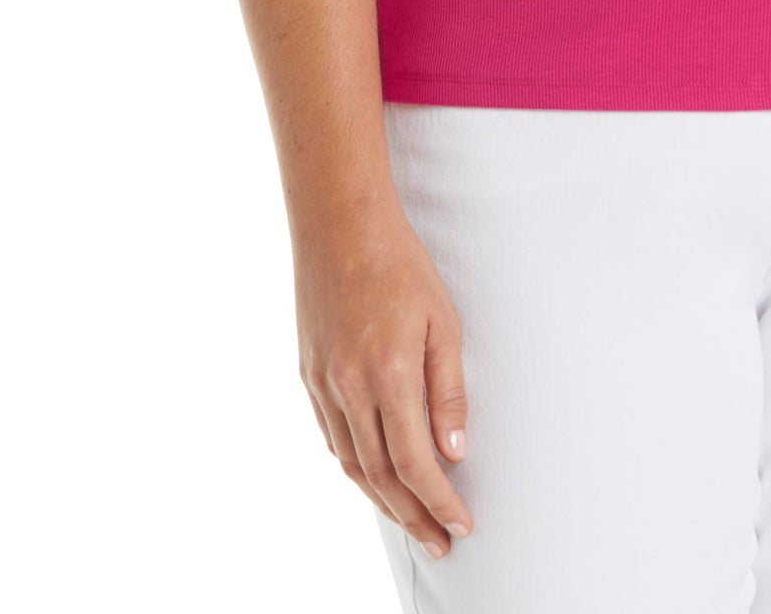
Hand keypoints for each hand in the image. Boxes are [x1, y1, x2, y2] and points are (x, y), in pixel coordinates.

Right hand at [294, 206, 473, 556]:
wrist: (341, 227)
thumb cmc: (402, 266)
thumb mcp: (444, 322)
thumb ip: (448, 390)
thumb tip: (454, 450)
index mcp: (390, 375)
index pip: (414, 463)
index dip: (439, 500)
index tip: (461, 524)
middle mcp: (350, 388)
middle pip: (381, 475)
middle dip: (413, 515)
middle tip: (440, 542)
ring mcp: (323, 384)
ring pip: (352, 464)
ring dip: (382, 500)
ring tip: (412, 521)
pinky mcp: (309, 375)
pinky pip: (333, 438)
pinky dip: (355, 467)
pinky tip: (373, 478)